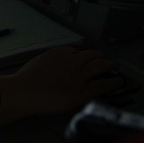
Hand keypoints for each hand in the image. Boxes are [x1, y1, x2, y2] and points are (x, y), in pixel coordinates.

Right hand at [0, 46, 120, 124]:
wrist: (25, 91)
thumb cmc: (26, 80)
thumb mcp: (38, 62)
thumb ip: (51, 62)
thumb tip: (55, 66)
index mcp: (61, 53)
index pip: (78, 51)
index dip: (86, 55)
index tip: (89, 57)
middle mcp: (73, 61)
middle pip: (93, 55)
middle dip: (101, 56)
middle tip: (107, 60)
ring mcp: (80, 75)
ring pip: (101, 66)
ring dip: (111, 65)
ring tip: (116, 67)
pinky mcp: (83, 90)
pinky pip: (103, 84)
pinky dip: (113, 82)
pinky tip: (118, 82)